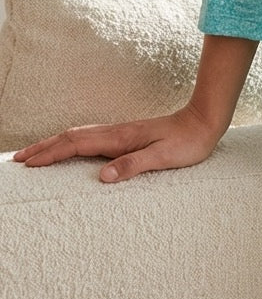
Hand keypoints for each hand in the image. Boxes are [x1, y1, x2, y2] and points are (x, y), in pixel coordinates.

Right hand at [12, 103, 223, 182]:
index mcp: (120, 138)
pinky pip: (90, 138)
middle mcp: (116, 133)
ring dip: (54, 143)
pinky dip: (71, 142)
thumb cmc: (187, 142)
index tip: (28, 163)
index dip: (51, 153)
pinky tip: (70, 149)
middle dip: (43, 147)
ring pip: (79, 135)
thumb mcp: (163, 157)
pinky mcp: (127, 136)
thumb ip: (133, 165)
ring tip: (36, 153)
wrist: (204, 121)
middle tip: (18, 159)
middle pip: (70, 137)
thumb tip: (102, 177)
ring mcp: (120, 133)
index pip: (76, 144)